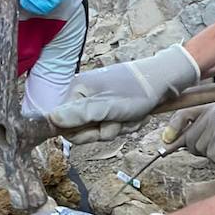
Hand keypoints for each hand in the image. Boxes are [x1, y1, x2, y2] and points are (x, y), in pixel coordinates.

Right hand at [49, 45, 198, 143]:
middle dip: (105, 130)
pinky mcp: (112, 106)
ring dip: (119, 127)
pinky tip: (136, 114)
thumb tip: (51, 120)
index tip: (100, 127)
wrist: (163, 81)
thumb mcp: (106, 106)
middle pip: (84, 130)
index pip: (64, 126)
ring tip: (130, 115)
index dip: (84, 133)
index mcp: (77, 91)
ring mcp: (99, 101)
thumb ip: (79, 115)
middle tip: (119, 119)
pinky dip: (127, 124)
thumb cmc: (136, 91)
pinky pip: (114, 125)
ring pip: (101, 130)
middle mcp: (85, 96)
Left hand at [162, 104, 214, 164]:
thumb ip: (191, 132)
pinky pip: (210, 154)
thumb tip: (166, 141)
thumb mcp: (211, 129)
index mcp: (207, 107)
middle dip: (197, 147)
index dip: (172, 129)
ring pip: (198, 148)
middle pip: (189, 138)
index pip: (182, 114)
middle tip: (213, 145)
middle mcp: (212, 112)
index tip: (167, 141)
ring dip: (208, 153)